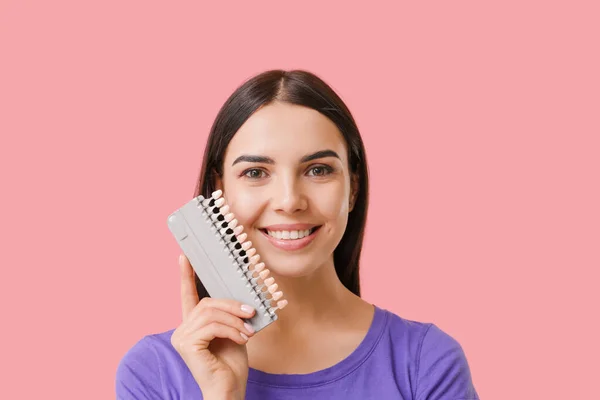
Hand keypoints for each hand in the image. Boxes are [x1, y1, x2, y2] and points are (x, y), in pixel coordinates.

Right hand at [171, 254, 254, 398]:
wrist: (229, 389)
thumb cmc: (231, 364)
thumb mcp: (234, 331)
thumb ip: (232, 314)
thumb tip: (243, 296)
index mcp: (193, 324)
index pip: (187, 295)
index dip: (186, 275)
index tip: (184, 257)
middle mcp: (182, 329)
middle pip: (207, 302)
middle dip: (232, 305)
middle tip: (251, 312)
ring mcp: (182, 337)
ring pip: (211, 312)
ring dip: (235, 319)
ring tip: (248, 331)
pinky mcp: (187, 345)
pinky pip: (212, 326)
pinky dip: (231, 329)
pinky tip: (242, 338)